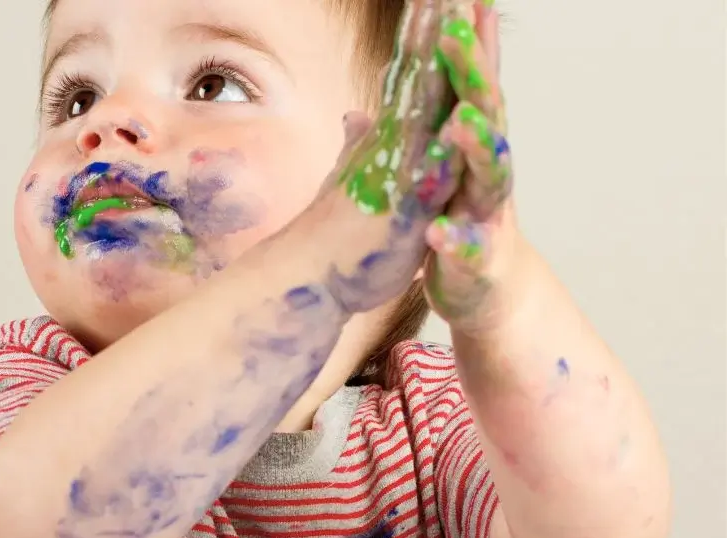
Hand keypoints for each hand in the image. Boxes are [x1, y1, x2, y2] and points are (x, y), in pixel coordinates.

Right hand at [309, 0, 462, 317]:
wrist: (309, 278)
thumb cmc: (334, 237)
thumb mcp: (354, 183)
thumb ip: (359, 148)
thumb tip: (356, 119)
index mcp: (391, 141)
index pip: (411, 76)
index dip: (424, 33)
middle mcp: (396, 148)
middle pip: (420, 75)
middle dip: (434, 27)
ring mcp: (400, 174)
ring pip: (425, 108)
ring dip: (440, 62)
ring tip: (452, 14)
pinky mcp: (406, 210)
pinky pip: (432, 172)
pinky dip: (447, 142)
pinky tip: (462, 111)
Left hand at [423, 0, 520, 334]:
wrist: (488, 287)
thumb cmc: (464, 214)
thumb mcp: (449, 159)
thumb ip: (444, 108)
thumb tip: (438, 51)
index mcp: (474, 148)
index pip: (472, 87)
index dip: (469, 43)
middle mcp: (489, 174)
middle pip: (487, 116)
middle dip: (474, 77)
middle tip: (457, 35)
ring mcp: (489, 216)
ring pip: (490, 178)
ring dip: (477, 150)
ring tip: (460, 124)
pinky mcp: (480, 261)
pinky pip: (470, 249)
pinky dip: (455, 241)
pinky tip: (437, 234)